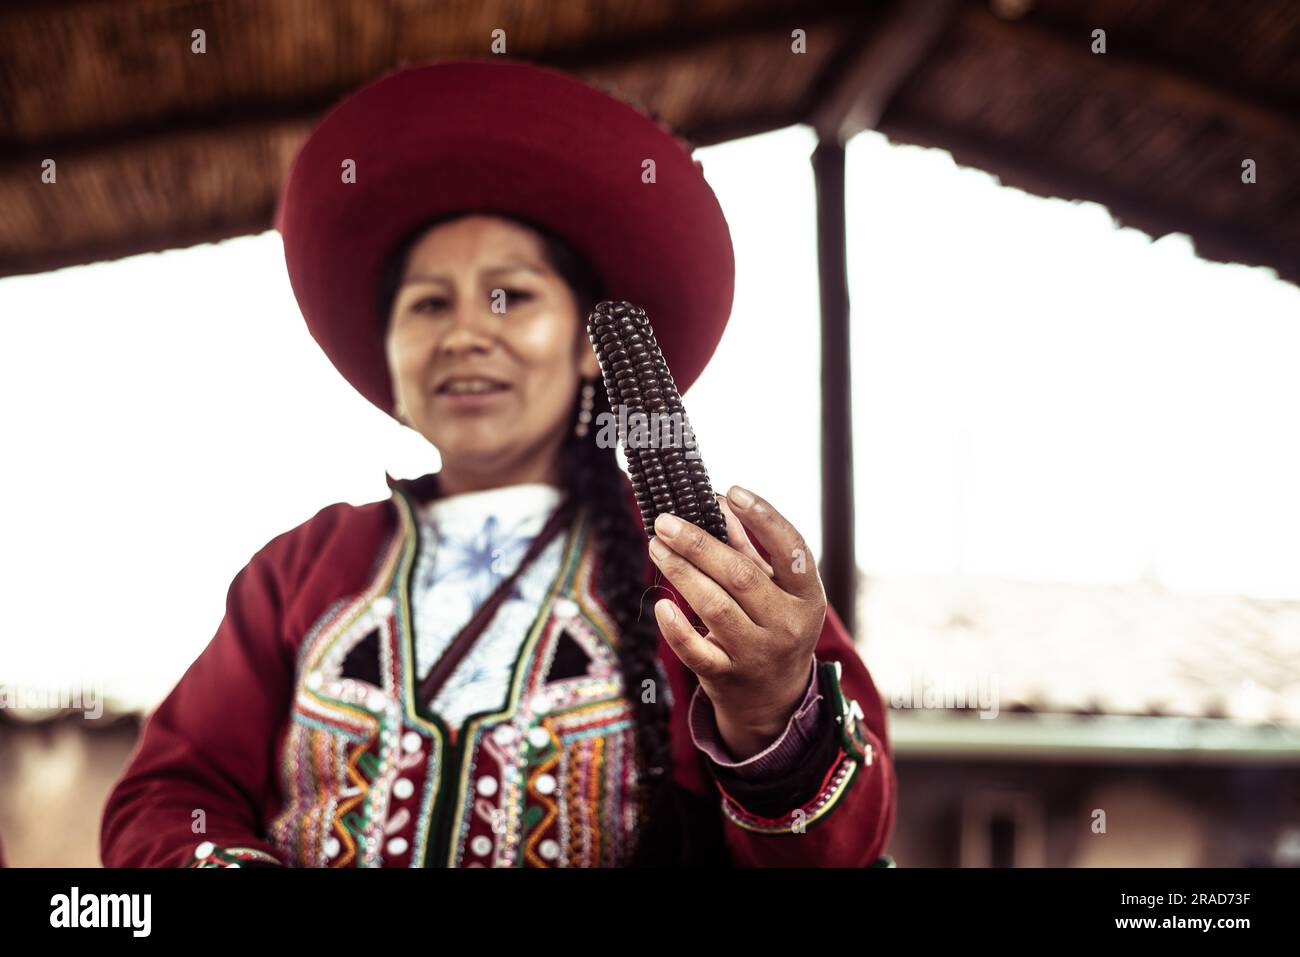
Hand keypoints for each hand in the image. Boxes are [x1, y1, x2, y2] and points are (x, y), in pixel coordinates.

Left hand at [648, 486, 826, 759]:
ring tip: (656, 546)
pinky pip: (696, 651)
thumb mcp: (777, 590)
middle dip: (698, 543)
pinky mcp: (726, 676)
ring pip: (715, 607)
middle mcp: (787, 625)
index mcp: (806, 596)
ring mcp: (757, 653)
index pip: (791, 550)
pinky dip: (676, 627)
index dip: (764, 518)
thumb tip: (721, 500)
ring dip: (681, 572)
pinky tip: (661, 603)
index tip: (732, 491)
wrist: (773, 700)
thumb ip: (751, 546)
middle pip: (741, 576)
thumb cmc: (772, 626)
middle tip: (666, 521)